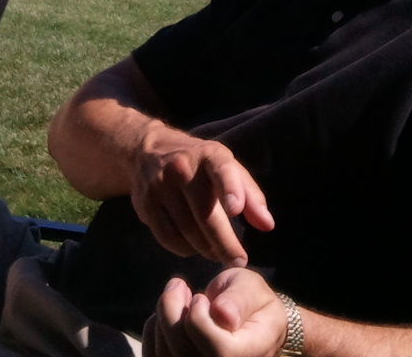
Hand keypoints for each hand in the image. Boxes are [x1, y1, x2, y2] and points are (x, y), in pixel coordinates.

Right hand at [132, 130, 273, 265]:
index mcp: (209, 155)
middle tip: (238, 260)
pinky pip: (168, 238)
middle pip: (205, 215)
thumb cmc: (199, 164)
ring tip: (218, 253)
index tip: (235, 210)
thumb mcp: (227, 168)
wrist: (147, 151)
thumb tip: (268, 226)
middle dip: (225, 243)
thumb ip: (251, 196)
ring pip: (187, 232)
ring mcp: (159, 186)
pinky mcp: (144, 204)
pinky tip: (194, 247)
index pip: (221, 170)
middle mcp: (181, 167)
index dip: (229, 189)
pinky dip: (185, 249)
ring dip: (207, 249)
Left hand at [142, 269, 287, 356]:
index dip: (200, 320)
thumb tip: (222, 313)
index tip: (201, 297)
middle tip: (178, 284)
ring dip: (162, 318)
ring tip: (177, 299)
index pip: (218, 350)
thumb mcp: (253, 290)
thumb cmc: (251, 303)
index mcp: (250, 354)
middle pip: (183, 352)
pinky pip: (155, 355)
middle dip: (172, 311)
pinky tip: (168, 317)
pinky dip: (154, 330)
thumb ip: (240, 299)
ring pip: (165, 354)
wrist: (248, 322)